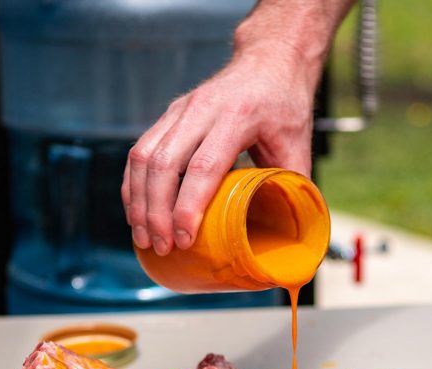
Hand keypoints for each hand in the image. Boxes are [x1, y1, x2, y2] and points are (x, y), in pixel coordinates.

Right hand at [122, 47, 316, 255]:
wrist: (269, 59)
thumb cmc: (285, 105)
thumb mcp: (298, 145)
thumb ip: (293, 188)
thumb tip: (294, 235)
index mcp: (238, 116)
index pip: (203, 166)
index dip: (189, 205)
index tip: (184, 238)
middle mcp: (201, 109)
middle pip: (163, 163)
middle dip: (156, 211)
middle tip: (162, 246)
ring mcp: (180, 110)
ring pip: (143, 157)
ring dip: (139, 202)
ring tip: (144, 238)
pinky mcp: (168, 115)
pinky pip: (139, 152)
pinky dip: (133, 186)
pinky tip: (136, 213)